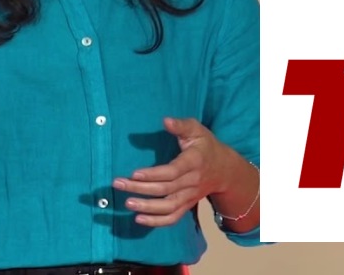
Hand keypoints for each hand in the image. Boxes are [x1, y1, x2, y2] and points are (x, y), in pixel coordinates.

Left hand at [113, 117, 235, 226]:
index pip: (173, 171)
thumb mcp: (196, 130)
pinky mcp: (187, 205)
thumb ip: (181, 125)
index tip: (134, 173)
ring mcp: (190, 196)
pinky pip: (173, 217)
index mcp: (194, 162)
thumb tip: (166, 120)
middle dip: (140, 188)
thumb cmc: (205, 145)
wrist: (225, 170)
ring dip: (147, 208)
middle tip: (119, 184)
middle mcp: (192, 181)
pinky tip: (139, 219)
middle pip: (166, 189)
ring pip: (169, 206)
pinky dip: (157, 222)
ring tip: (127, 204)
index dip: (153, 174)